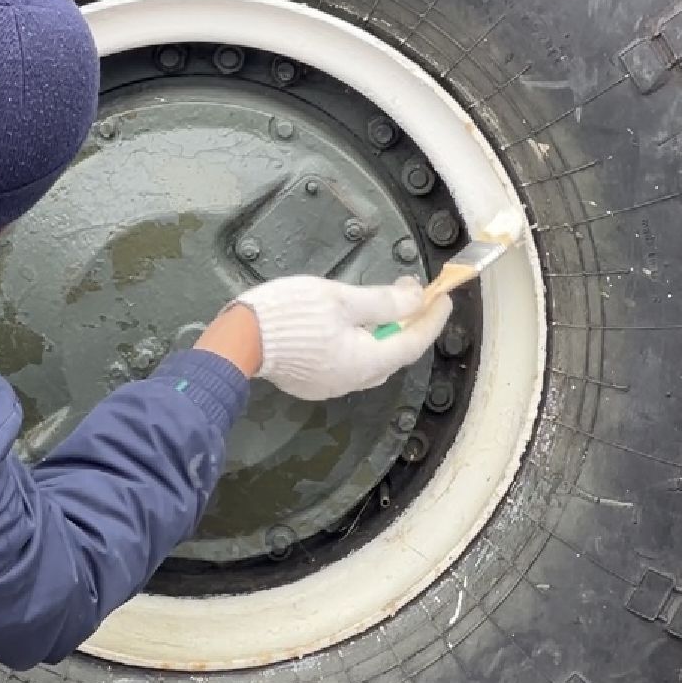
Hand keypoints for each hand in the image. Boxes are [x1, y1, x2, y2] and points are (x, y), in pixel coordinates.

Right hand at [231, 276, 450, 400]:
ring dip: (381, 336)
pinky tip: (347, 328)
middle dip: (407, 325)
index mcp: (365, 361)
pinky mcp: (311, 383)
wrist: (238, 340)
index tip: (442, 297)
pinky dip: (357, 345)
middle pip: (393, 354)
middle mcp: (352, 380)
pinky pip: (346, 365)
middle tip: (410, 297)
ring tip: (380, 309)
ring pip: (370, 362)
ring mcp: (330, 385)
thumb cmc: (289, 315)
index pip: (413, 342)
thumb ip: (383, 302)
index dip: (432, 319)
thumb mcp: (341, 299)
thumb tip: (415, 299)